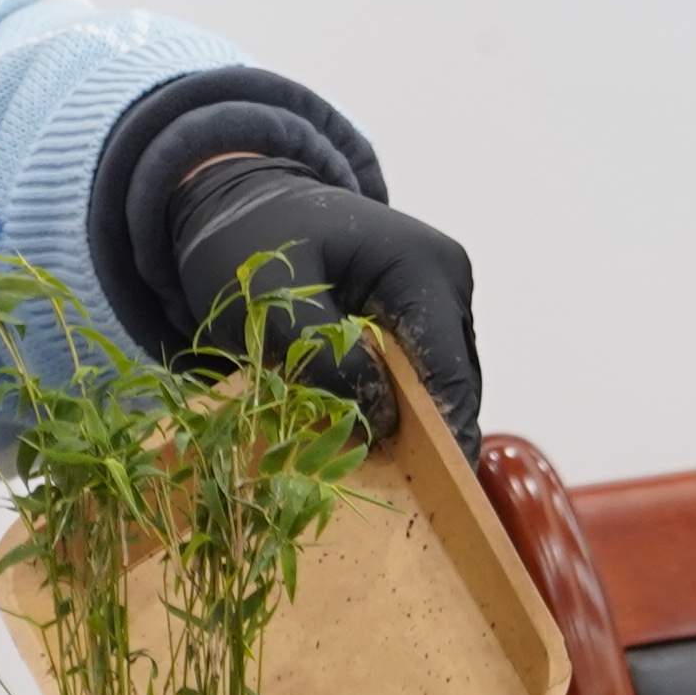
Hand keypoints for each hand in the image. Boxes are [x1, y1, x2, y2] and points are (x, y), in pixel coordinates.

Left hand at [166, 155, 482, 461]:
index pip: (449, 367)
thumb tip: (381, 417)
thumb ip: (325, 357)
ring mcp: (436, 298)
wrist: (241, 202)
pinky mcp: (415, 315)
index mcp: (422, 267)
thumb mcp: (272, 301)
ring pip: (438, 381)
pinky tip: (368, 436)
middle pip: (454, 380)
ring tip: (386, 473)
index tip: (438, 488)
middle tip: (407, 492)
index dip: (445, 431)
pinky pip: (415, 372)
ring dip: (412, 423)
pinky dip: (394, 403)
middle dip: (430, 434)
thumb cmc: (251, 242)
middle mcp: (445, 281)